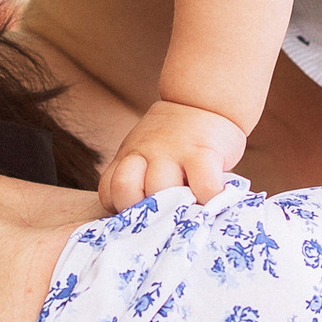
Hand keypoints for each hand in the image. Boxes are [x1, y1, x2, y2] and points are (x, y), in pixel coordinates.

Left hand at [102, 99, 247, 211]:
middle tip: (165, 217)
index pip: (108, 192)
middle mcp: (145, 152)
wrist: (203, 100)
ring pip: (161, 190)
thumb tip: (146, 221)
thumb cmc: (174, 138)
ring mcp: (173, 151)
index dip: (122, 210)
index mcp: (129, 156)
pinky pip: (203, 186)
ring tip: (190, 210)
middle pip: (128, 191)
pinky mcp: (203, 152)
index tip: (141, 216)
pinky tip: (213, 199)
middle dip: (145, 212)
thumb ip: (139, 177)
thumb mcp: (145, 150)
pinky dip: (209, 199)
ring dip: (177, 209)